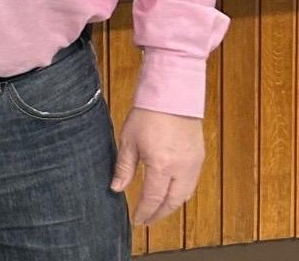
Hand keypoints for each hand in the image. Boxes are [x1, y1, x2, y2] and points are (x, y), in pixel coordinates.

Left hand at [111, 107, 204, 225]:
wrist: (172, 96)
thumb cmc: (147, 115)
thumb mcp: (129, 140)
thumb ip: (124, 167)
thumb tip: (116, 188)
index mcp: (161, 166)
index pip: (152, 198)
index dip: (144, 211)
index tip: (137, 219)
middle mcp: (181, 170)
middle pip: (172, 202)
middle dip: (159, 214)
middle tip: (147, 219)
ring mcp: (193, 165)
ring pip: (184, 196)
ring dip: (171, 206)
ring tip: (157, 209)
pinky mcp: (199, 159)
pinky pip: (191, 184)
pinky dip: (180, 194)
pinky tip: (171, 193)